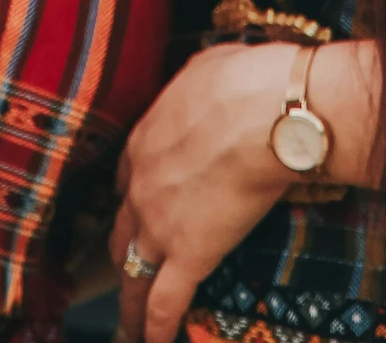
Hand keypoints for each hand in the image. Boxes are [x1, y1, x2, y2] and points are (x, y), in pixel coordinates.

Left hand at [110, 40, 294, 342]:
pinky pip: (164, 303)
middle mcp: (140, 187)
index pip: (125, 179)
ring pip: (132, 274)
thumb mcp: (206, 68)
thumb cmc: (243, 81)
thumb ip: (194, 86)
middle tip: (126, 267)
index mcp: (143, 140)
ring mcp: (160, 226)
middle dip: (122, 250)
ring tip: (125, 326)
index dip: (130, 197)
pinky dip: (154, 329)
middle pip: (121, 229)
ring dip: (128, 302)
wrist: (264, 112)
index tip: (137, 208)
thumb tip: (205, 82)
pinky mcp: (188, 256)